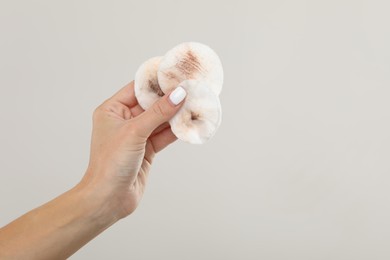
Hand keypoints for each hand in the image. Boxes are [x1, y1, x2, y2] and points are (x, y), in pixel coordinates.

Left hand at [79, 81, 185, 219]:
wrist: (108, 199)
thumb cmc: (110, 164)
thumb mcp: (135, 132)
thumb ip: (158, 113)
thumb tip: (178, 94)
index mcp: (112, 110)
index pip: (137, 89)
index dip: (156, 82)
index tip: (175, 74)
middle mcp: (124, 121)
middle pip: (151, 104)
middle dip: (170, 98)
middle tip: (190, 88)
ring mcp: (136, 136)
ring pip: (160, 120)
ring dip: (176, 115)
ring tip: (195, 104)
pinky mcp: (146, 150)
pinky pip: (163, 135)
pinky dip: (176, 131)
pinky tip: (189, 124)